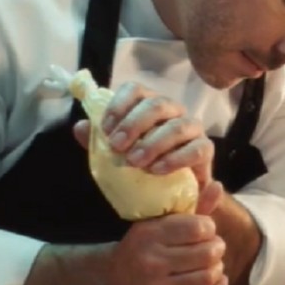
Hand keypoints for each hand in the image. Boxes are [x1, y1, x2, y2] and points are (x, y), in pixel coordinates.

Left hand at [72, 82, 214, 187]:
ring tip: (135, 162)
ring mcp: (191, 128)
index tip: (105, 128)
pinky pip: (197, 149)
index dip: (119, 105)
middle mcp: (172, 111)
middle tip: (117, 146)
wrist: (170, 194)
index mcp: (147, 106)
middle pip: (157, 104)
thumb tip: (79, 127)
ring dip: (153, 143)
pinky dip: (175, 159)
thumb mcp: (115, 154)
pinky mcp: (205, 149)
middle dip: (134, 124)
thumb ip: (98, 141)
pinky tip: (157, 170)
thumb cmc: (141, 165)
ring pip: (178, 126)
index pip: (135, 90)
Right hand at [106, 213, 227, 284]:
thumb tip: (218, 186)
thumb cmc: (142, 246)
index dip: (209, 228)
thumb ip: (192, 207)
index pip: (198, 228)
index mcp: (150, 235)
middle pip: (207, 253)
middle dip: (217, 248)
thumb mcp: (159, 222)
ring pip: (208, 277)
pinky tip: (214, 281)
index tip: (204, 230)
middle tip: (213, 248)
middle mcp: (152, 261)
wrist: (112, 280)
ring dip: (218, 269)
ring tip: (211, 264)